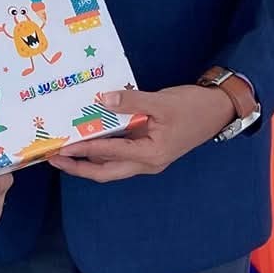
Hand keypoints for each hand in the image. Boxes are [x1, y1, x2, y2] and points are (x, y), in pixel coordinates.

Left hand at [49, 84, 234, 183]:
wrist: (219, 110)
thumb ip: (132, 101)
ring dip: (87, 160)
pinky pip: (119, 153)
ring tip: (63, 151)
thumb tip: (104, 100)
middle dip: (79, 168)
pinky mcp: (147, 150)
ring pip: (111, 166)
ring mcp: (146, 159)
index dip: (84, 150)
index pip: (110, 153)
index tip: (62, 147)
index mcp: (151, 155)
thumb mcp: (162, 102)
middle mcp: (146, 163)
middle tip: (54, 158)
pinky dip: (101, 149)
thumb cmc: (194, 108)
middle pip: (105, 172)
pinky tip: (87, 139)